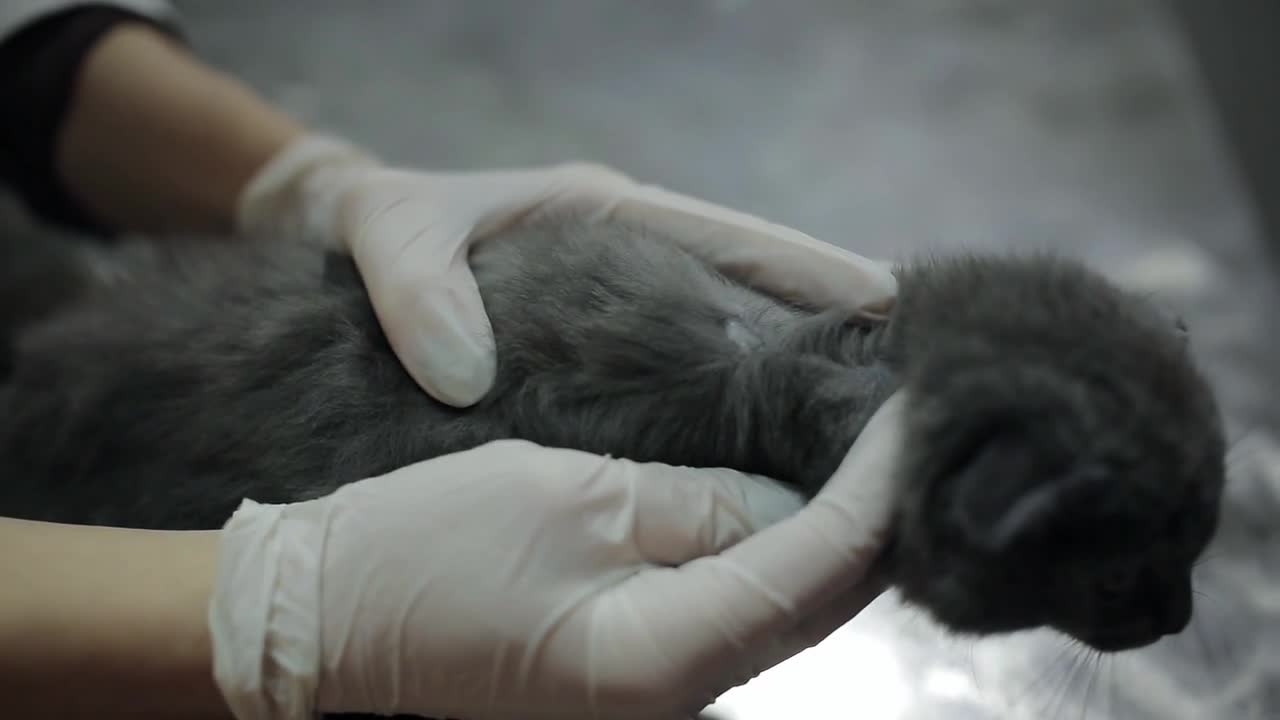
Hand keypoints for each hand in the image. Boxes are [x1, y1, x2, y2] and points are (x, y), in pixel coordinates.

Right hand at [208, 392, 907, 719]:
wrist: (319, 616)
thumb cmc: (428, 547)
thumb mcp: (564, 496)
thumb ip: (690, 504)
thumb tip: (780, 501)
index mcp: (662, 659)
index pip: (813, 569)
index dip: (874, 490)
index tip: (915, 412)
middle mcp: (678, 695)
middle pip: (815, 602)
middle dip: (873, 514)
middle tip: (907, 423)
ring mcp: (656, 689)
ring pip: (781, 608)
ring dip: (833, 532)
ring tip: (871, 450)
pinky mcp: (633, 666)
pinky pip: (733, 610)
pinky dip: (777, 551)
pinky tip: (798, 496)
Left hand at [235, 134, 897, 406]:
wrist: (343, 246)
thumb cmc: (376, 228)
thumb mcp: (390, 235)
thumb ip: (418, 290)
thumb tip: (463, 372)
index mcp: (609, 216)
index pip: (731, 240)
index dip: (811, 267)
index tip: (889, 302)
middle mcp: (637, 267)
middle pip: (757, 296)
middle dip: (829, 332)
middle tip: (906, 388)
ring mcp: (628, 316)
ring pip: (735, 346)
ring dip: (794, 383)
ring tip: (860, 445)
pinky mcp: (608, 363)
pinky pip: (689, 388)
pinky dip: (734, 419)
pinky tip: (766, 473)